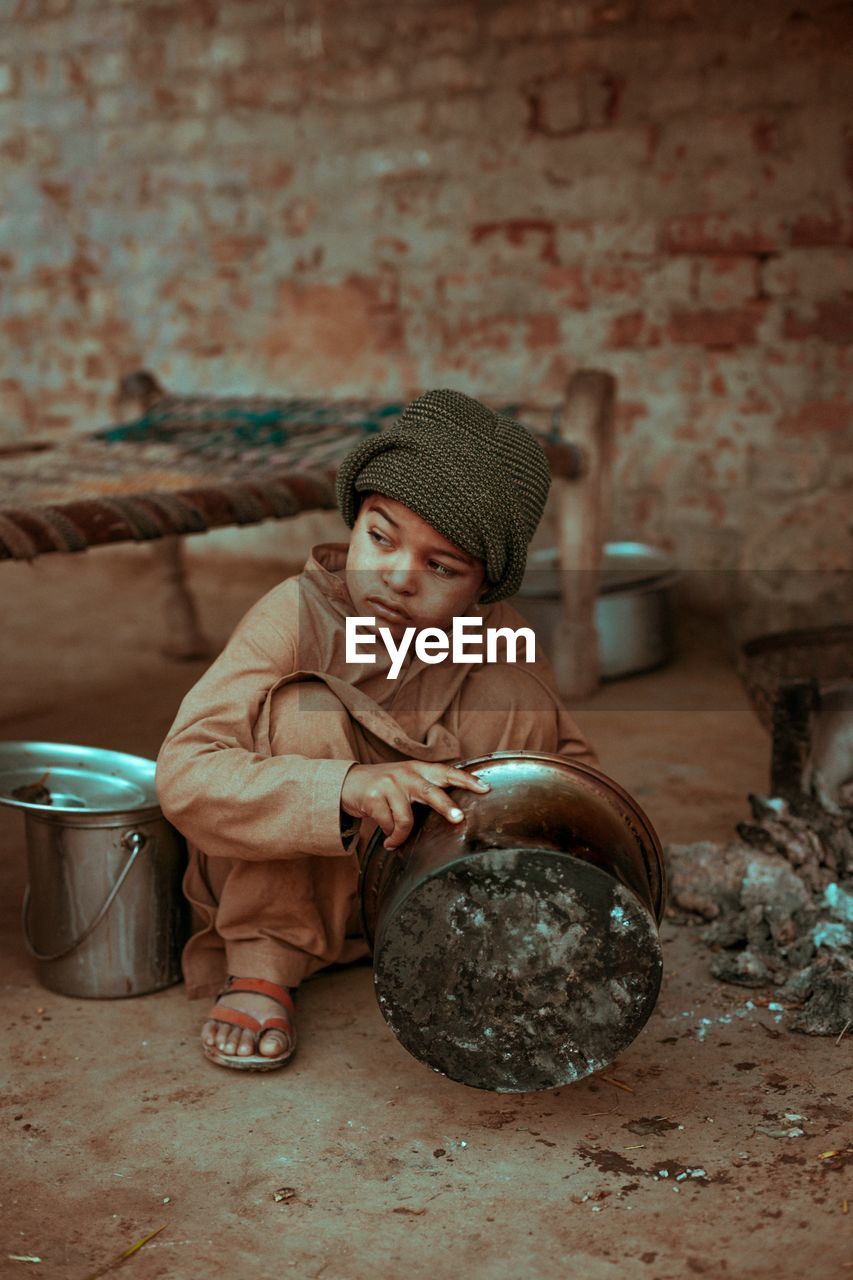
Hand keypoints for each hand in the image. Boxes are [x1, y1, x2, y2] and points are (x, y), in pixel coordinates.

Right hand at [340, 761, 490, 850]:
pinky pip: (388, 825)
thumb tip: (454, 812)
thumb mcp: (406, 780)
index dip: (467, 780)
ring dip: (401, 836)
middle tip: (458, 818)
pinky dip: (390, 837)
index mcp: (419, 769)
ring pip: (406, 819)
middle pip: (430, 792)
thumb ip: (426, 788)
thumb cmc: (384, 786)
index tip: (485, 788)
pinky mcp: (373, 797)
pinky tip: (387, 840)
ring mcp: (389, 785)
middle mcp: (406, 774)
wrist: (347, 783)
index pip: (447, 772)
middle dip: (446, 806)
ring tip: (396, 841)